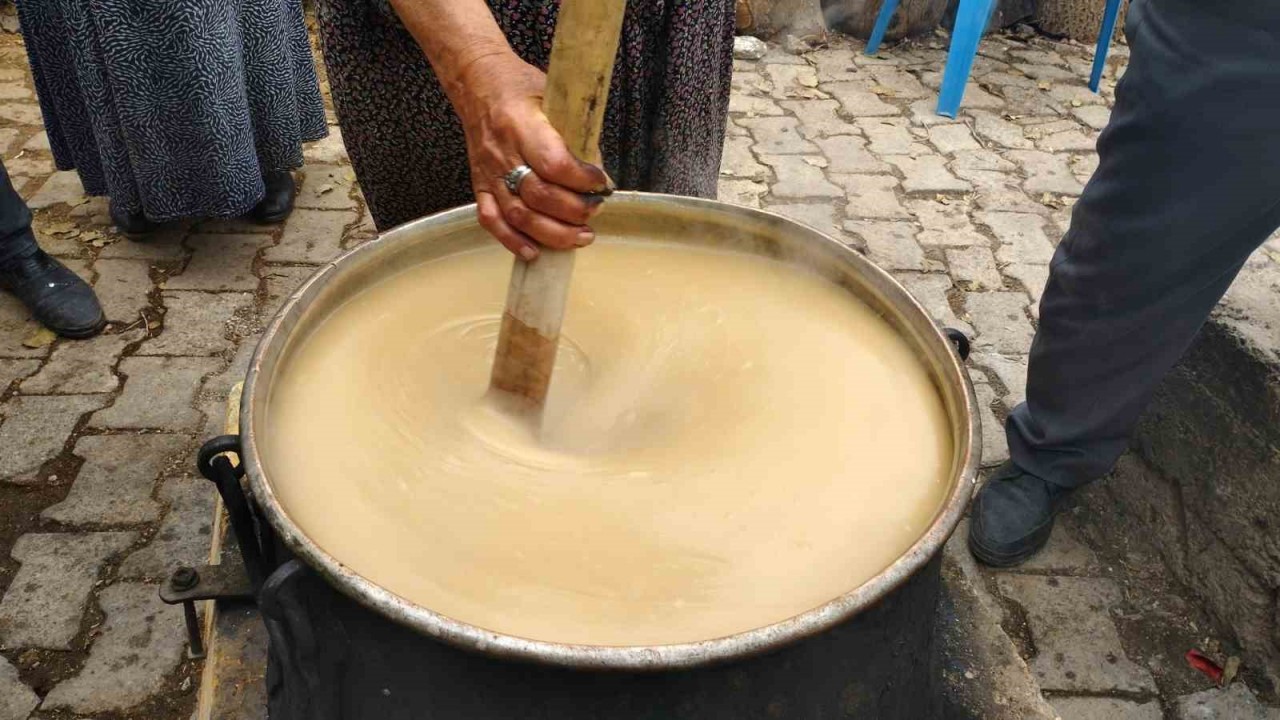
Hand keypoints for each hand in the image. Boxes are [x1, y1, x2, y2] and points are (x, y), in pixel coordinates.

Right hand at [453, 52, 611, 258]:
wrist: (478, 84)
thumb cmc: (522, 88)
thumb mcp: (556, 97)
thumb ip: (578, 134)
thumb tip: (600, 176)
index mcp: (522, 124)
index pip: (554, 163)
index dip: (581, 180)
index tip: (602, 184)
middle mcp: (503, 153)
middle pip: (539, 196)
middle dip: (573, 212)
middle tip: (594, 213)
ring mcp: (488, 173)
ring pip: (519, 216)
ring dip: (552, 234)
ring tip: (580, 237)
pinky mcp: (480, 186)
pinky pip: (492, 221)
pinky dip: (512, 241)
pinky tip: (535, 252)